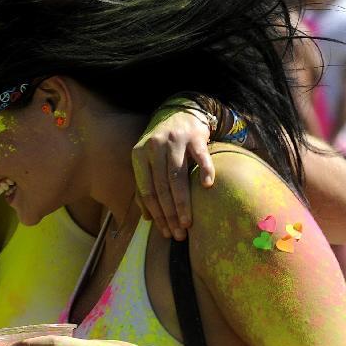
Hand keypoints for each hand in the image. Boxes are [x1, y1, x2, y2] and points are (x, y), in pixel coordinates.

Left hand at [132, 109, 215, 239]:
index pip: (146, 191)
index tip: (165, 232)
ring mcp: (175, 141)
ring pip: (177, 177)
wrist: (179, 111)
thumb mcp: (147, 162)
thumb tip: (146, 218)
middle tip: (177, 234)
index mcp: (139, 155)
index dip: (155, 213)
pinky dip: (205, 171)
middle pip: (161, 187)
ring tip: (188, 222)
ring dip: (183, 203)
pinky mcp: (195, 136)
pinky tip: (207, 187)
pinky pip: (201, 157)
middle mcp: (155, 147)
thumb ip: (144, 187)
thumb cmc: (162, 145)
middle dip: (169, 214)